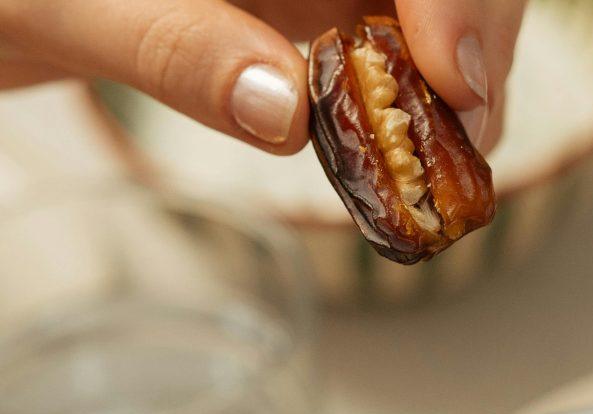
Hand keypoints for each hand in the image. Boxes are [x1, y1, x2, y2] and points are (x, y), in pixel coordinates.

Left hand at [0, 0, 525, 152]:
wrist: (4, 8)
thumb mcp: (64, 9)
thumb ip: (174, 49)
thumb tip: (284, 111)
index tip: (452, 73)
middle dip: (479, 33)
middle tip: (465, 132)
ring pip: (447, 3)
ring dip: (470, 73)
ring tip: (451, 153)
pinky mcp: (326, 5)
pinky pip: (411, 41)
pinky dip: (433, 99)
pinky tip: (421, 146)